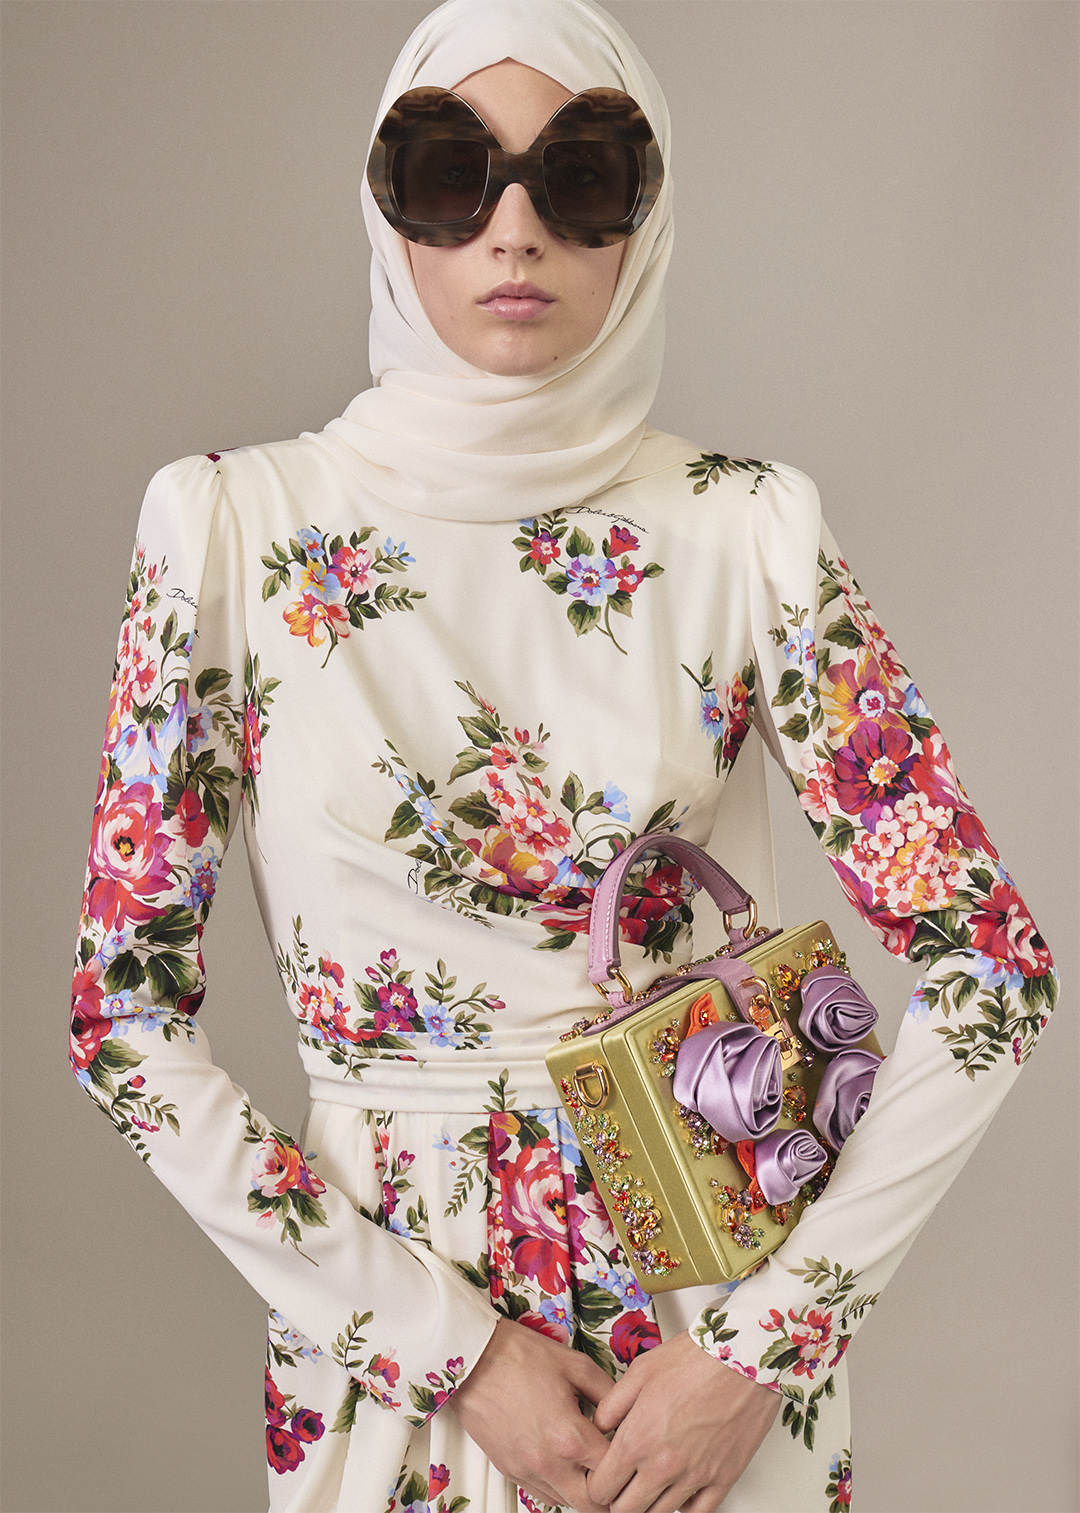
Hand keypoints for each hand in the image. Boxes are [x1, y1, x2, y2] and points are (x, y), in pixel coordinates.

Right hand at [446, 1317, 614, 1512]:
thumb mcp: (575, 1364)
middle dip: (609, 1492)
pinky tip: (562, 1462)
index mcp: (569, 1435)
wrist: (472, 1357)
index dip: (627, 1464)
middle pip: (591, 1505)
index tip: (630, 1454)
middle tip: (616, 1472)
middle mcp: (548, 1462)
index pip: (612, 1473)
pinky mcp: (509, 1470)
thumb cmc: (517, 1355)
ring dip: (582, 1490)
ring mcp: (526, 1470)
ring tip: (588, 1465)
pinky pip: (542, 1494)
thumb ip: (607, 1391)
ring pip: (566, 1502)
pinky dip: (558, 1486)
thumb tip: (624, 1410)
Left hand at [588, 1330, 779, 1512]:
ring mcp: (694, 1477)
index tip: (601, 1476)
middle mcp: (663, 1465)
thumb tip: (598, 1428)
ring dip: (649, 1503)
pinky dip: (685, 1506)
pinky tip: (680, 1488)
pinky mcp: (723, 1479)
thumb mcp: (639, 1372)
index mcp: (636, 1439)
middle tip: (622, 1482)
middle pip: (625, 1510)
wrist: (742, 1355)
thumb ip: (611, 1406)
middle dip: (617, 1498)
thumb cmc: (694, 1358)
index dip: (596, 1484)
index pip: (601, 1489)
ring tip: (650, 1481)